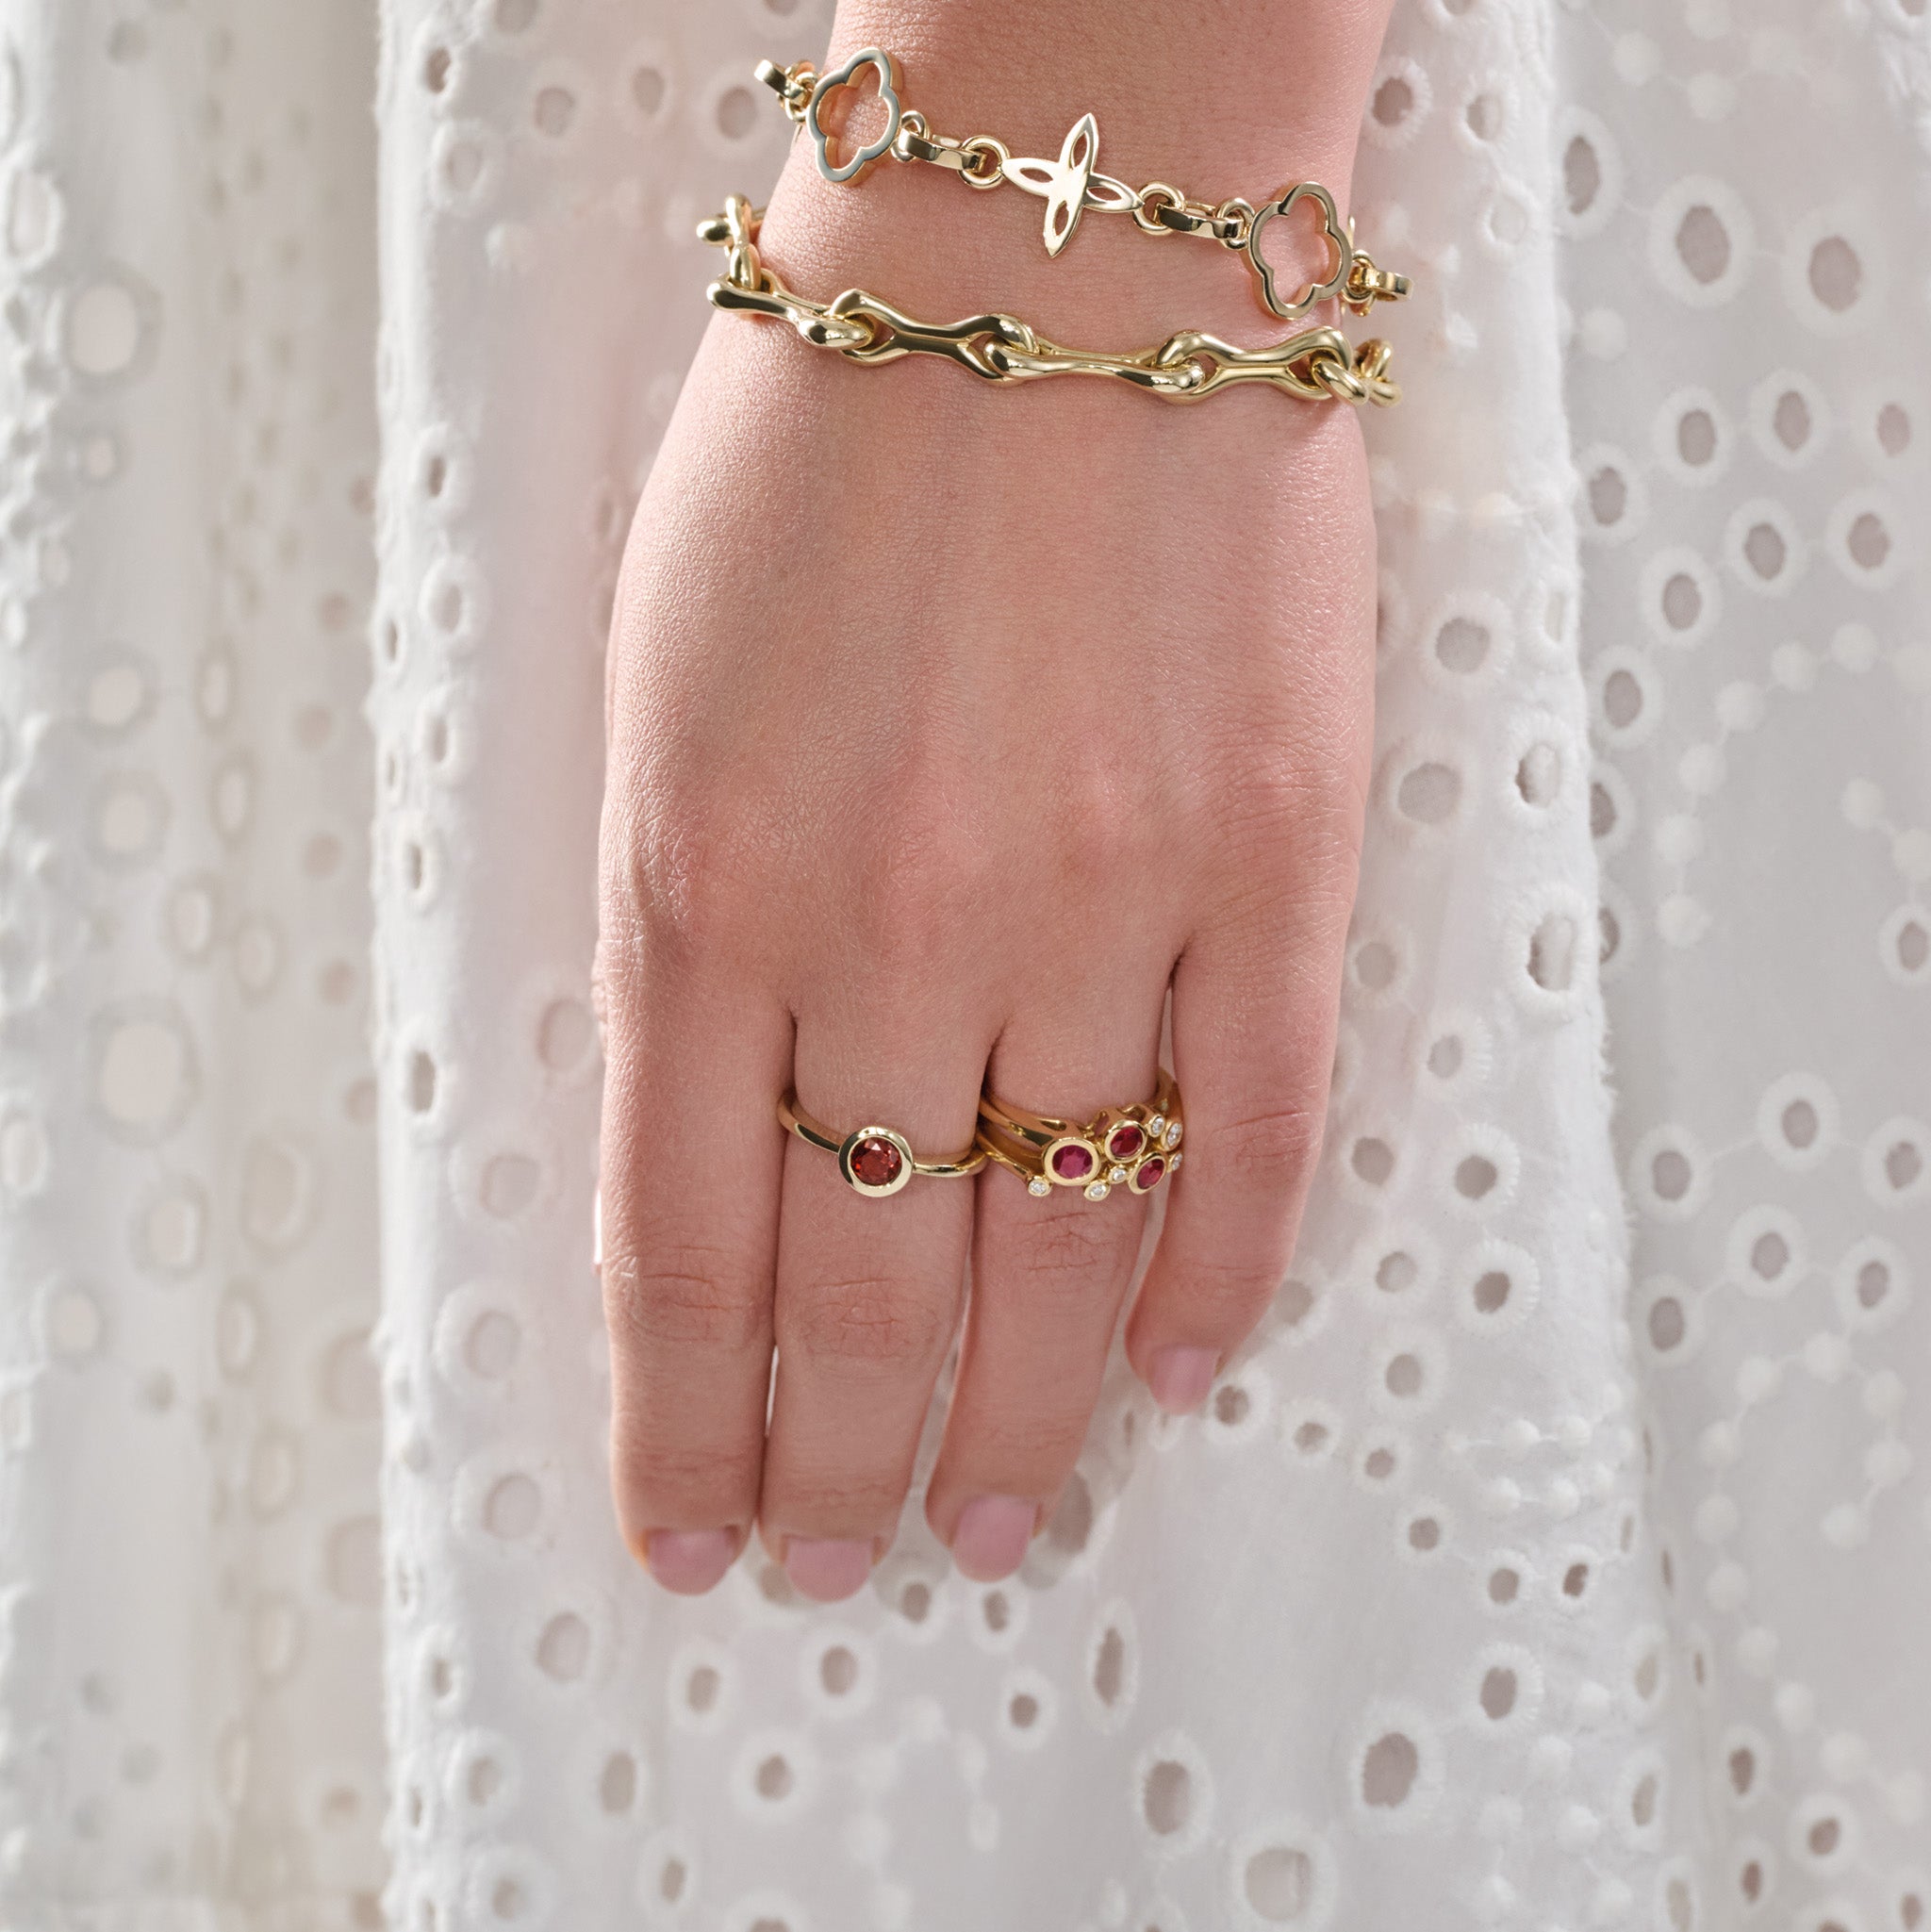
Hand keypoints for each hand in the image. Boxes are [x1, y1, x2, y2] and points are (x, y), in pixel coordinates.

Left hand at [596, 0, 1388, 1600]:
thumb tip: (739, 1130)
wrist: (1065, 244)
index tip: (693, 1531)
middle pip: (870, 1290)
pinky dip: (1216, 1266)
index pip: (684, 1246)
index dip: (687, 1426)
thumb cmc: (842, 437)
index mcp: (708, 880)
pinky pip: (1252, 1121)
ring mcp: (1104, 898)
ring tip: (995, 1522)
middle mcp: (899, 925)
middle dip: (843, 1464)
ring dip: (1020, 1417)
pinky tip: (1172, 1356)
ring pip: (1057, 1248)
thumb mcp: (664, 683)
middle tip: (845, 1559)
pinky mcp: (1277, 854)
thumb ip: (692, 925)